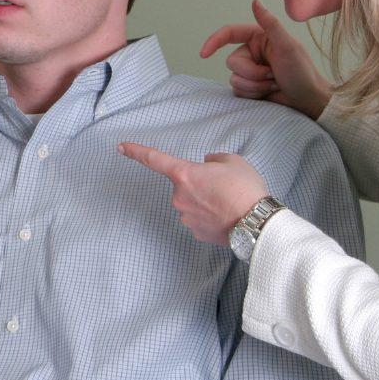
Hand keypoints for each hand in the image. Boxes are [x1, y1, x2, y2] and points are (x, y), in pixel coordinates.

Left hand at [119, 143, 268, 245]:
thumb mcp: (233, 161)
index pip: (155, 159)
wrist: (257, 223)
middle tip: (224, 186)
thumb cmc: (245, 189)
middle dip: (200, 183)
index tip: (121, 147)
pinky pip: (199, 219)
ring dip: (206, 201)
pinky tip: (227, 216)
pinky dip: (211, 216)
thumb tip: (207, 165)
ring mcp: (186, 217)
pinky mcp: (195, 233)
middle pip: (185, 184)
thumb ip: (214, 159)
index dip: (136, 151)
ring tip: (230, 202)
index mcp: (185, 174)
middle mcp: (179, 197)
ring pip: (192, 203)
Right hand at [200, 0, 330, 119]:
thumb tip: (255, 0)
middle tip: (272, 75)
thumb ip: (270, 23)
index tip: (203, 54)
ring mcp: (250, 71)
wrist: (309, 100)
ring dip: (255, 86)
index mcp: (258, 37)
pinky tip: (268, 93)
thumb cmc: (302, 72)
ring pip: (234, 79)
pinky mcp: (249, 87)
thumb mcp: (287, 46)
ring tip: (273, 84)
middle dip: (252, 73)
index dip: (214, 42)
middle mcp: (252, 52)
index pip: (229, 33)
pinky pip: (238, 91)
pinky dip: (253, 94)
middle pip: (232, 62)